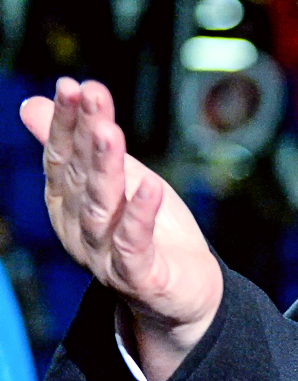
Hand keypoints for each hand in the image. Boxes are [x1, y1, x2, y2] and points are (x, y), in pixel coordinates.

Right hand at [20, 78, 222, 380]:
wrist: (182, 295)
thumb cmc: (148, 233)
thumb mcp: (116, 181)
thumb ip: (77, 147)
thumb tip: (33, 103)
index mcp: (70, 204)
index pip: (62, 157)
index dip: (67, 122)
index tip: (74, 85)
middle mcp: (80, 229)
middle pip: (81, 176)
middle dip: (84, 133)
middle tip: (91, 95)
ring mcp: (105, 256)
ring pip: (102, 207)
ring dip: (105, 168)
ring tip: (110, 132)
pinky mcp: (140, 278)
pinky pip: (134, 247)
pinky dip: (141, 217)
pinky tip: (152, 187)